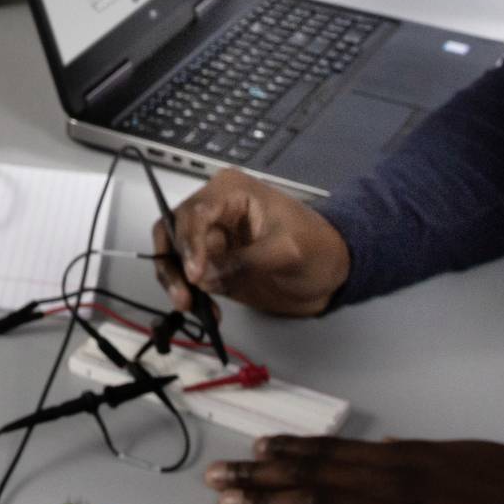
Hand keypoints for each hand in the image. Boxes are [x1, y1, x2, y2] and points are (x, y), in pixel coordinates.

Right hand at [154, 167, 350, 317]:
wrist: (332, 270)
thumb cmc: (317, 247)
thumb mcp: (286, 251)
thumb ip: (244, 261)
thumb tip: (205, 278)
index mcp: (230, 192)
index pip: (195, 213)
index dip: (189, 244)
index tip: (195, 275)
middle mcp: (213, 211)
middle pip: (173, 231)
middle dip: (172, 264)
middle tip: (183, 295)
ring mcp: (210, 238)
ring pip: (173, 255)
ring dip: (174, 281)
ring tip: (189, 306)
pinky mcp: (211, 263)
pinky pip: (187, 277)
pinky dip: (190, 294)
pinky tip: (207, 311)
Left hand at [209, 436, 503, 503]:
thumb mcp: (459, 456)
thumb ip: (414, 459)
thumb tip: (380, 455)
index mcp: (405, 457)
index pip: (331, 452)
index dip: (287, 453)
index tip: (252, 450)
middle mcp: (394, 484)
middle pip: (313, 479)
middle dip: (261, 478)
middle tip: (217, 478)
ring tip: (232, 503)